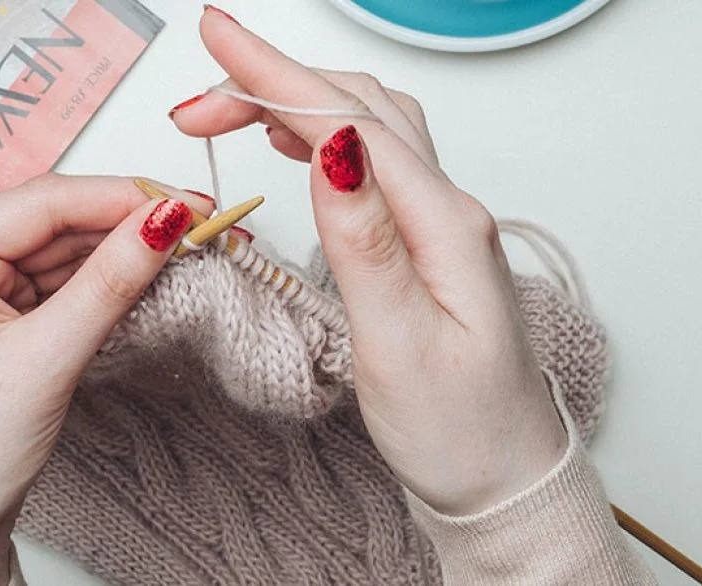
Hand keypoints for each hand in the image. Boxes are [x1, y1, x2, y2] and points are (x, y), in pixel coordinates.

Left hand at [0, 175, 209, 584]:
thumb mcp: (45, 360)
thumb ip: (109, 284)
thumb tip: (166, 221)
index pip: (46, 202)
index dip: (125, 197)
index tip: (191, 205)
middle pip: (58, 221)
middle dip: (131, 224)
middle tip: (203, 226)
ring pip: (65, 252)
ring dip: (123, 254)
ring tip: (187, 251)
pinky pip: (62, 285)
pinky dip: (105, 283)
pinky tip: (146, 278)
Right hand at [170, 7, 567, 515]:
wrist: (504, 475)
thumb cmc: (459, 429)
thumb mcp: (400, 344)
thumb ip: (365, 241)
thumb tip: (333, 147)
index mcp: (443, 225)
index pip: (350, 122)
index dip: (276, 75)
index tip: (217, 36)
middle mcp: (448, 210)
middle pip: (357, 109)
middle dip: (274, 81)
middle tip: (197, 94)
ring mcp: (439, 223)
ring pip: (366, 127)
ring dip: (298, 101)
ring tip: (230, 106)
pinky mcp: (425, 242)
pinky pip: (374, 162)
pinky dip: (325, 134)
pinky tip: (296, 143)